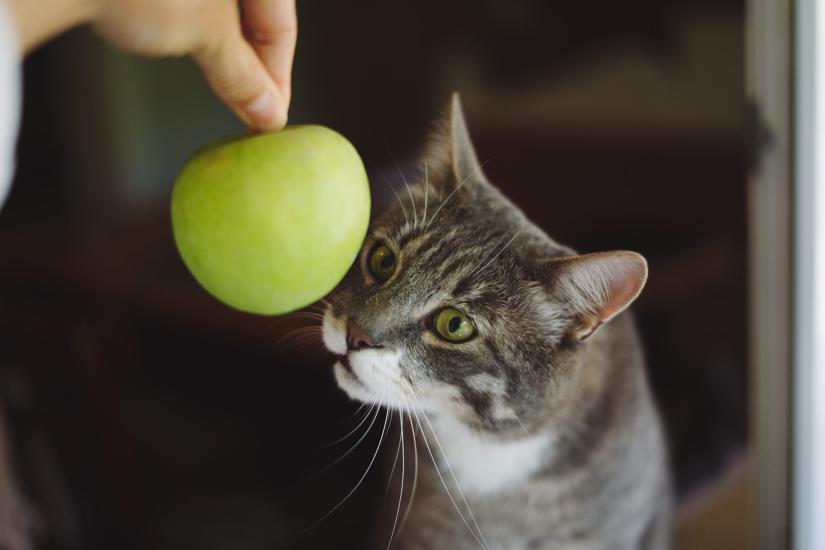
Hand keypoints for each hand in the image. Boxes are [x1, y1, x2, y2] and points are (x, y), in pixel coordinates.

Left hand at [10, 0, 296, 131]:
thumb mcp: (206, 37)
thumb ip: (244, 76)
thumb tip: (268, 113)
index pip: (282, 20)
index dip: (280, 73)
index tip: (271, 115)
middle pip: (253, 11)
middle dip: (253, 61)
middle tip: (249, 106)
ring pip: (222, 8)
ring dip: (225, 49)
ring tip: (223, 88)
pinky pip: (191, 1)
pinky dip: (194, 26)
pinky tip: (187, 51)